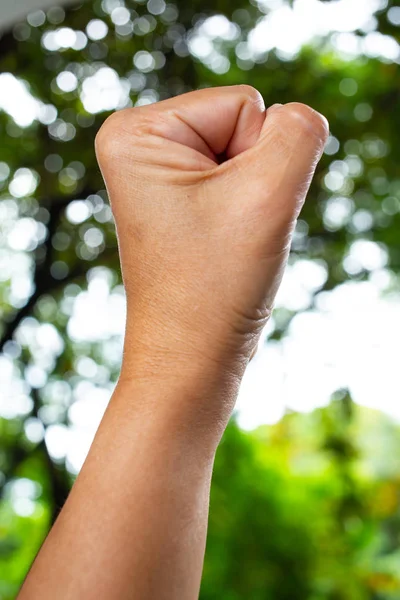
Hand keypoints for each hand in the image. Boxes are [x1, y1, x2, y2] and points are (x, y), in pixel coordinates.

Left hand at [95, 85, 327, 406]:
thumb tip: (297, 118)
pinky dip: (245, 211)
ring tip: (223, 240)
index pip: (246, 105)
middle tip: (225, 232)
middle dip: (253, 180)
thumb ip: (300, 130)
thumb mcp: (268, 193)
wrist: (191, 359)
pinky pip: (237, 182)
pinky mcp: (176, 199)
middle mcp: (138, 146)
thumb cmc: (217, 284)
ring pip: (247, 155)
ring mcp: (157, 174)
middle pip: (244, 125)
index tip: (225, 217)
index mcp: (138, 132)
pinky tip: (222, 244)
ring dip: (252, 198)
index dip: (256, 163)